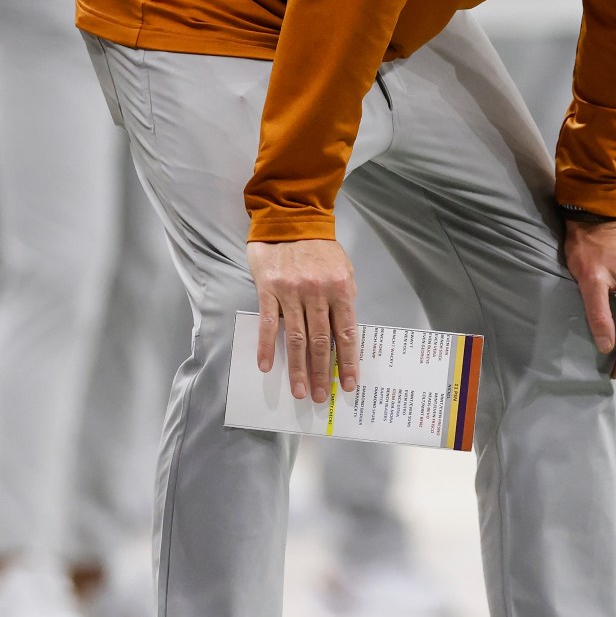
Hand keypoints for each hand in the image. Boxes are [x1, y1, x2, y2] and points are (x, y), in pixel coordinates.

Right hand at [249, 236, 358, 398]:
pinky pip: (268, 323)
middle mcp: (318, 293)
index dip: (348, 361)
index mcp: (341, 289)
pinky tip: (266, 366)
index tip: (349, 384)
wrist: (290, 220)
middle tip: (320, 396)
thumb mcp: (344, 270)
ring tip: (299, 391)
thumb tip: (344, 335)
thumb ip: (344, 300)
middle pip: (321, 341)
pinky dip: (267, 346)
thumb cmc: (320, 249)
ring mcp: (292, 292)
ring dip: (298, 368)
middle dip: (322, 373)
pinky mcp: (269, 289)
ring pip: (296, 338)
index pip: (346, 333)